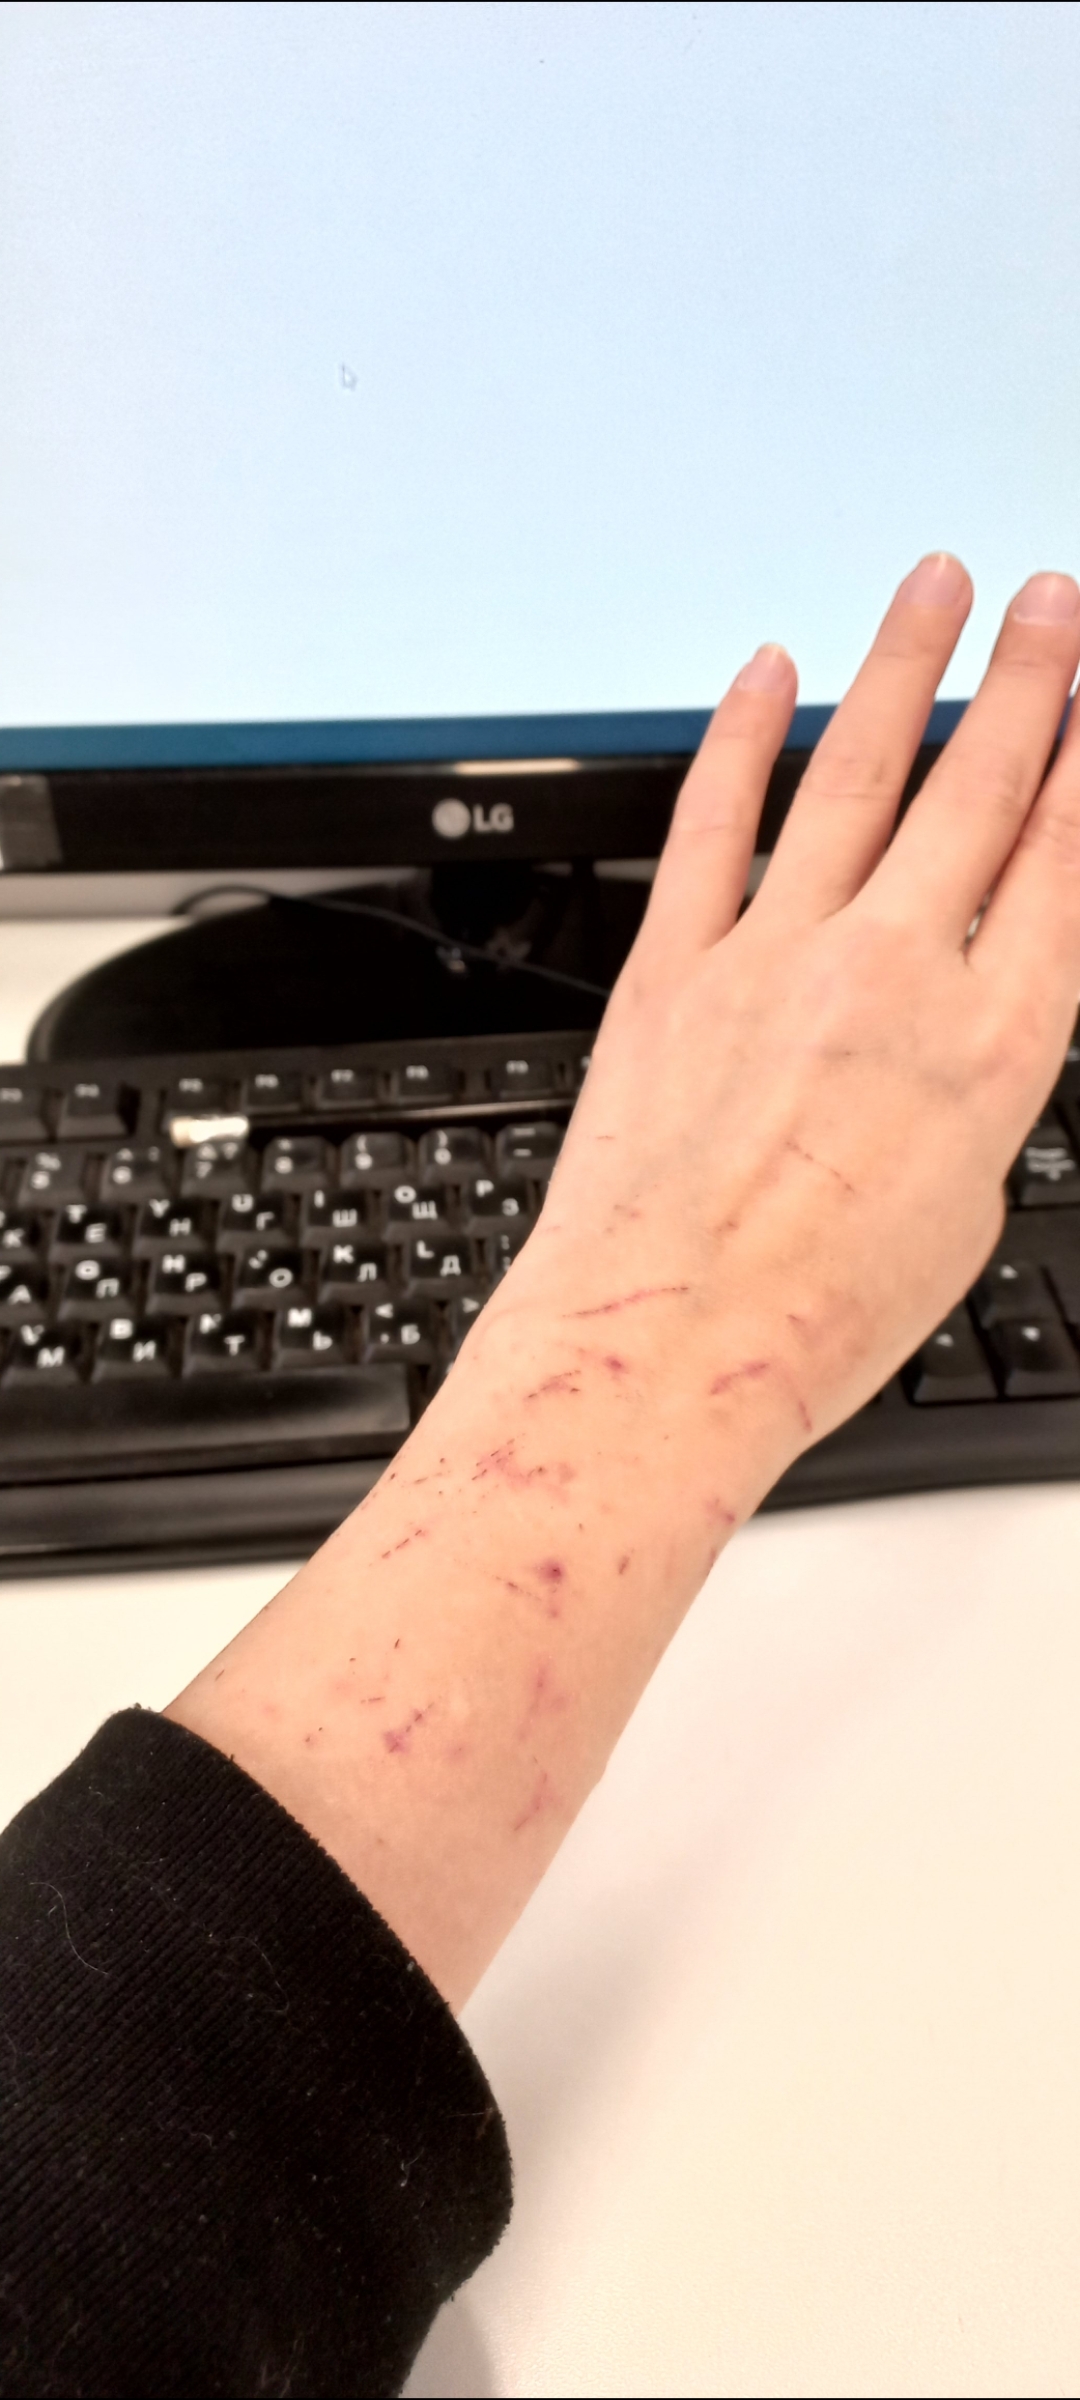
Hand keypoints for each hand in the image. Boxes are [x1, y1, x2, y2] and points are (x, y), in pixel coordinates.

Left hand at [515, 554, 1079, 1469]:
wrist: (671, 1350)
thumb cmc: (818, 1315)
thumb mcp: (965, 1209)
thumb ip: (974, 1091)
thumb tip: (960, 1033)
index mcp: (990, 1044)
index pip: (1060, 861)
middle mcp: (892, 977)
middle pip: (976, 791)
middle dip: (1025, 682)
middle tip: (1050, 604)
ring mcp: (776, 959)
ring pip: (853, 776)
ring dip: (903, 669)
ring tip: (936, 588)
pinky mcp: (673, 968)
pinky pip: (711, 825)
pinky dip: (741, 741)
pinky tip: (768, 676)